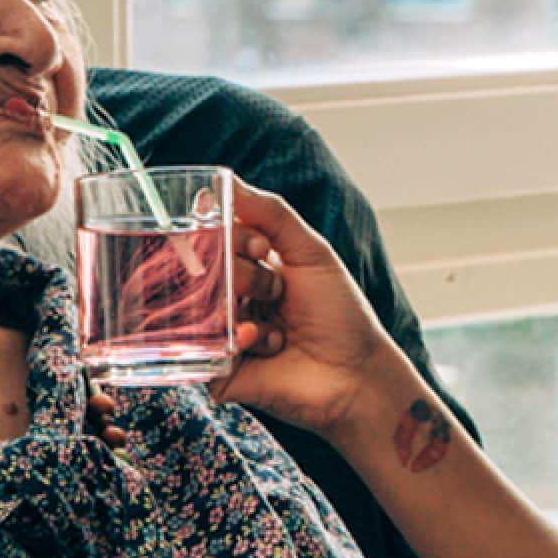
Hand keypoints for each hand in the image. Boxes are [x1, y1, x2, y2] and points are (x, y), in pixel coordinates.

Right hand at [208, 175, 407, 439]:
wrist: (356, 376)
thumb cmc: (341, 315)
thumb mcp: (311, 253)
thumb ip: (272, 214)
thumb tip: (227, 181)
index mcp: (251, 269)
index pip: (215, 239)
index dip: (230, 236)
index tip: (260, 245)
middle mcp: (233, 300)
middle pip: (205, 269)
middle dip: (243, 273)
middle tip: (275, 289)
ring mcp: (224, 335)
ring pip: (201, 305)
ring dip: (243, 305)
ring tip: (277, 319)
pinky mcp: (219, 372)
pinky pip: (204, 346)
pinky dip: (239, 337)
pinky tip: (268, 343)